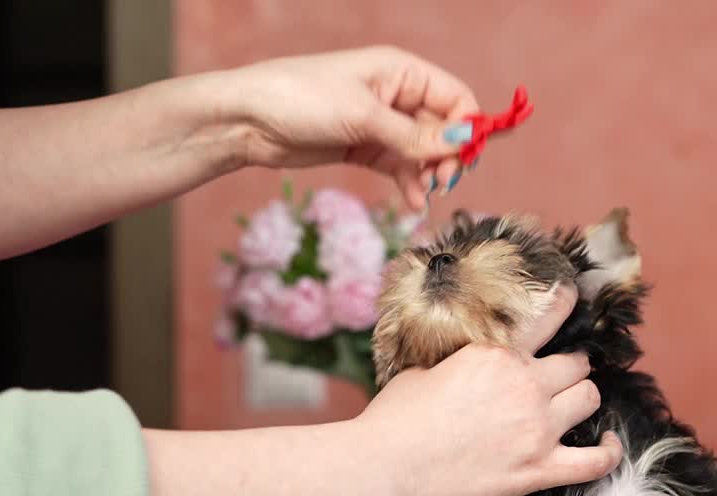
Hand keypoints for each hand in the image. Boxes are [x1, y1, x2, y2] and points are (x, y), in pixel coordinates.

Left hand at [219, 45, 478, 209]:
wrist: (248, 120)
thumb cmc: (301, 98)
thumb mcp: (363, 117)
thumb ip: (414, 136)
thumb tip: (462, 142)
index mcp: (401, 72)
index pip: (456, 97)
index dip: (468, 127)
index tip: (465, 158)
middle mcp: (397, 96)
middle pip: (444, 129)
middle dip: (448, 157)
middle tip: (441, 182)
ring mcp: (382, 124)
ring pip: (425, 153)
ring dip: (430, 175)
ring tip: (425, 194)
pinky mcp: (365, 148)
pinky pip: (401, 168)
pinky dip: (411, 185)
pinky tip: (413, 203)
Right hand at [356, 285, 622, 495]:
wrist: (385, 469)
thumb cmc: (395, 420)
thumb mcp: (424, 369)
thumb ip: (460, 360)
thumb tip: (464, 361)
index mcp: (496, 353)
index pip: (548, 317)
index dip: (566, 305)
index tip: (573, 299)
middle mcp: (525, 384)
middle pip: (576, 365)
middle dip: (569, 368)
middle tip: (558, 376)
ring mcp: (537, 428)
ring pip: (590, 399)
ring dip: (582, 400)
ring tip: (571, 406)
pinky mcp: (539, 469)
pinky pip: (595, 461)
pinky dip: (608, 452)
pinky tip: (609, 444)